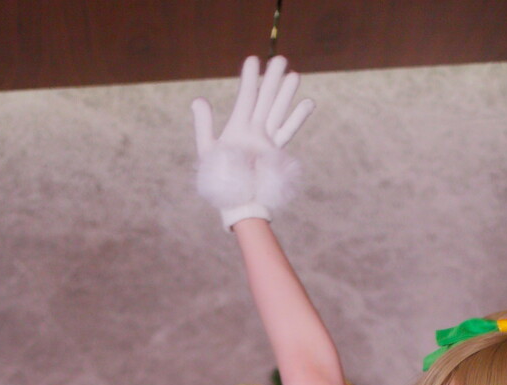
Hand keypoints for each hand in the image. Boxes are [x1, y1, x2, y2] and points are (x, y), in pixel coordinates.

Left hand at [192, 54, 314, 230]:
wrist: (238, 204)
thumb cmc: (220, 181)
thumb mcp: (207, 150)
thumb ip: (203, 125)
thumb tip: (198, 99)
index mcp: (238, 127)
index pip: (246, 97)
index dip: (250, 79)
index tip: (254, 60)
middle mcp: (254, 131)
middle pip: (265, 99)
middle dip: (273, 79)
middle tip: (281, 58)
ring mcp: (266, 141)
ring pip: (278, 111)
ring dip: (286, 94)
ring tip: (294, 74)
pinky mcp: (276, 153)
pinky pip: (288, 132)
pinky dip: (297, 118)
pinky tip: (308, 102)